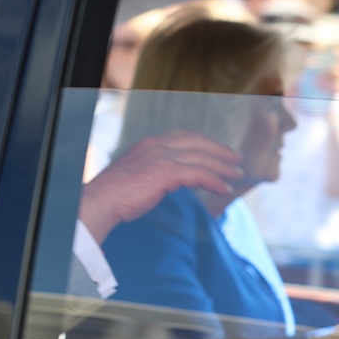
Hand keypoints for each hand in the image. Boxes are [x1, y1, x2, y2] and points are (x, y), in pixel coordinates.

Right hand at [80, 130, 241, 243]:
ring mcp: (162, 157)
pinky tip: (224, 189)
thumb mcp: (135, 175)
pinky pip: (199, 174)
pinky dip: (215, 181)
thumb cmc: (114, 195)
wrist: (101, 201)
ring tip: (236, 177)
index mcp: (149, 144)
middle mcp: (157, 146)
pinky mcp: (166, 172)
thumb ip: (152, 171)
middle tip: (236, 161)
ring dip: (223, 167)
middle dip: (220, 151)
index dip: (204, 143)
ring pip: (202, 158)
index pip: (184, 136)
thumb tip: (168, 181)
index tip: (218, 151)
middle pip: (197, 143)